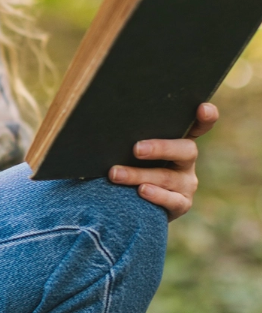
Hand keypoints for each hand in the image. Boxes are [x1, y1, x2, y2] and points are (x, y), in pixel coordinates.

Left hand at [108, 102, 218, 220]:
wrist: (131, 202)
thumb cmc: (129, 165)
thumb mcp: (132, 150)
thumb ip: (131, 138)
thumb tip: (106, 127)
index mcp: (178, 140)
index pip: (199, 126)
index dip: (206, 117)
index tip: (203, 109)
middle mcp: (187, 160)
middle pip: (187, 150)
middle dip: (161, 148)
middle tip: (136, 149)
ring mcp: (187, 183)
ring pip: (168, 177)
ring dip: (139, 175)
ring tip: (115, 174)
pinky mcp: (181, 204)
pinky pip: (172, 200)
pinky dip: (156, 195)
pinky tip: (141, 190)